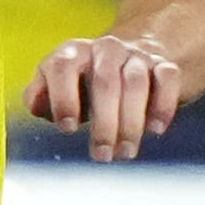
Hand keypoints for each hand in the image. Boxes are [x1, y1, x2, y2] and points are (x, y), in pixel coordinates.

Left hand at [24, 29, 187, 158]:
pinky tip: (155, 129)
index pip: (62, 66)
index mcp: (73, 53)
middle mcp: (105, 49)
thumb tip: (37, 106)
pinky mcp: (165, 64)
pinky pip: (168, 78)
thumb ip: (40, 96)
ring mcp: (136, 55)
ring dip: (131, 122)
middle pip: (105, 81)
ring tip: (126, 152)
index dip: (63, 97)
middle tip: (103, 155)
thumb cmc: (87, 81)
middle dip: (104, 123)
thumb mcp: (58, 86)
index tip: (68, 128)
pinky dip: (162, 105)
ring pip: (136, 82)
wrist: (133, 55)